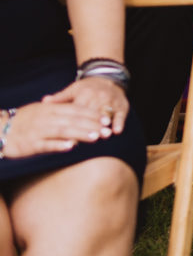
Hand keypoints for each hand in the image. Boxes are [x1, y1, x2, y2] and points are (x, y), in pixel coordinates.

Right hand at [1, 99, 115, 157]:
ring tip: (95, 137)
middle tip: (107, 130)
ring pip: (62, 131)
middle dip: (91, 125)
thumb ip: (60, 111)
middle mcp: (46, 118)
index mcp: (50, 109)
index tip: (106, 119)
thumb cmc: (23, 121)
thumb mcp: (42, 110)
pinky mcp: (30, 144)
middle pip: (73, 120)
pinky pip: (46, 144)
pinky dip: (58, 145)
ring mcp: (38, 130)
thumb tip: (80, 112)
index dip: (92, 114)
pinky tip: (71, 146)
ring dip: (80, 133)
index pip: (75, 110)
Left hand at [42, 77, 128, 136]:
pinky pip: (121, 114)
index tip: (67, 135)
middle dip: (89, 127)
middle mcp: (98, 97)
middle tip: (85, 140)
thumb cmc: (86, 88)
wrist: (106, 78)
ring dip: (104, 126)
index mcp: (84, 94)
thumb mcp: (72, 89)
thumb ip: (59, 98)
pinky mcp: (121, 104)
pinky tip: (116, 131)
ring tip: (101, 137)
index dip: (73, 123)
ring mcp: (111, 101)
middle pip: (93, 114)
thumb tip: (43, 101)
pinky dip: (119, 122)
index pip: (77, 110)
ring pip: (106, 114)